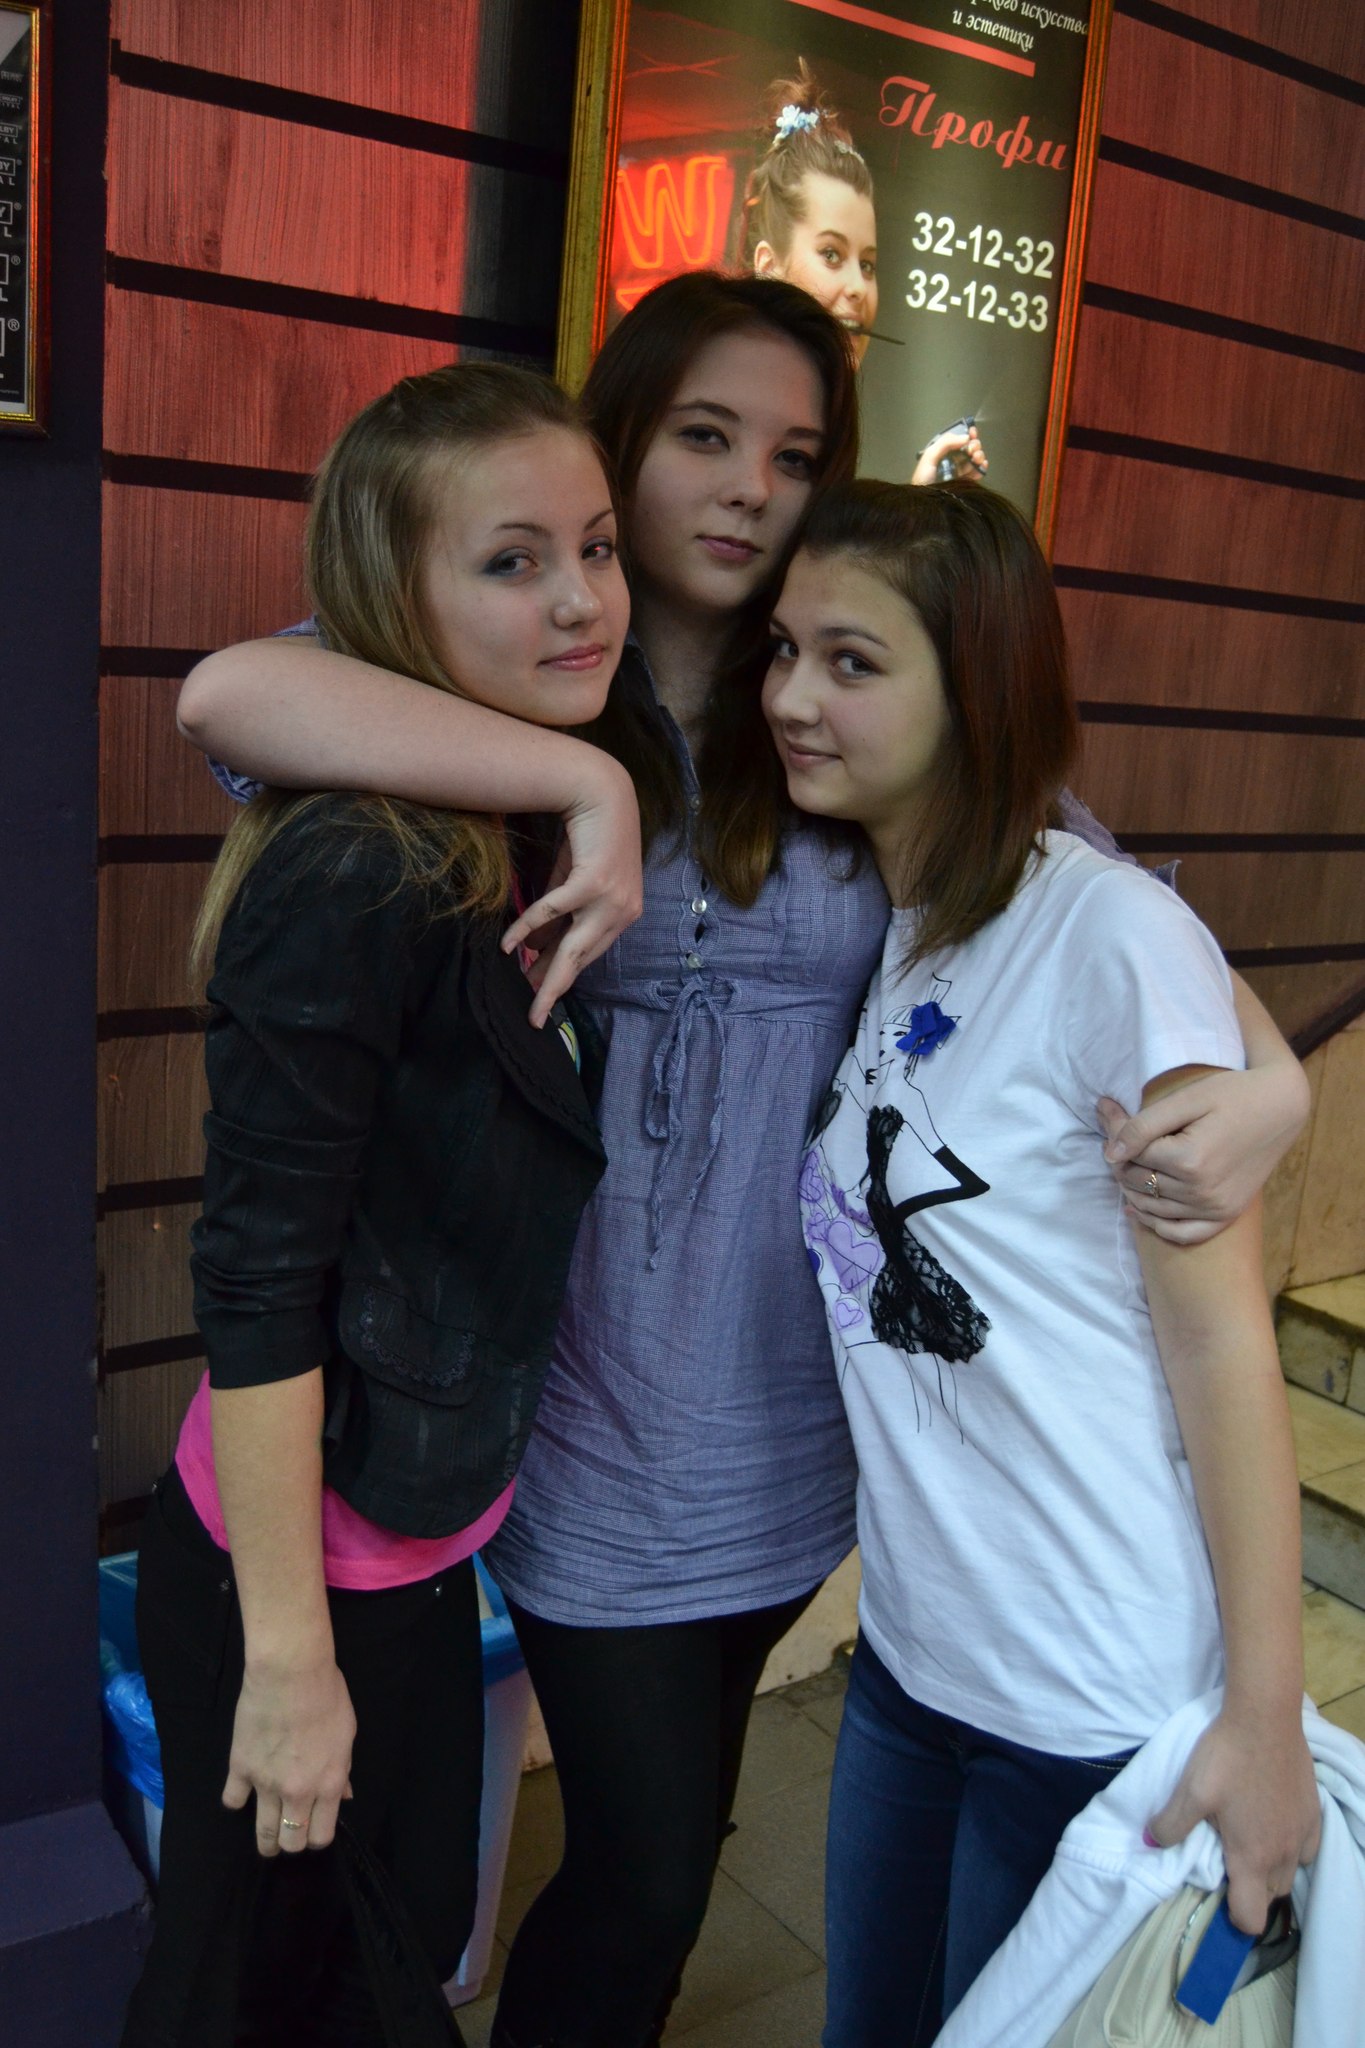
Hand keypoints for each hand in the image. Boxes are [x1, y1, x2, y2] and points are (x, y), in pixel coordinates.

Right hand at [222, 1654, 356, 1855]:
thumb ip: (342, 1769)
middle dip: (291, 1843)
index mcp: (328, 1784)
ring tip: (266, 1839)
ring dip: (265, 1840)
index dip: (317, 1837)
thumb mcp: (347, 1733)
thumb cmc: (327, 1695)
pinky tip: (243, 1793)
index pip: (321, 1834)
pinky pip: (233, 1801)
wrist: (290, 1672)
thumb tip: (344, 1795)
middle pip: (292, 1842)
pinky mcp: (240, 1768)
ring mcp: (266, 1783)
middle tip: (289, 1835)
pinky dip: (238, 1800)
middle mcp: (298, 1792)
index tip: (314, 1831)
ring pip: (263, 1832)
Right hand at [503, 755, 642, 1026]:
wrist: (602, 791)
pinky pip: (554, 913)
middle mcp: (622, 912)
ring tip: (527, 997)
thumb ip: (562, 912)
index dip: (564, 977)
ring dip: (547, 977)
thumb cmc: (590, 833)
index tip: (542, 998)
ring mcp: (611, 899)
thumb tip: (535, 945)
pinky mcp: (594, 882)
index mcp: (623, 913)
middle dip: (556, 989)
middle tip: (535, 1016)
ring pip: (573, 949)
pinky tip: (510, 946)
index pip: (590, 954)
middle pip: (583, 961)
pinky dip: (528, 929)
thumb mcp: (575, 878)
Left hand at [910, 426, 987, 487]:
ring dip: (980, 456)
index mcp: (944, 452)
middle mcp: (954, 460)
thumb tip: (966, 438)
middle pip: (970, 448)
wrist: (926, 502)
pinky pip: (978, 472)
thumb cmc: (924, 479)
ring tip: (977, 459)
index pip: (959, 439)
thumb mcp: (930, 457)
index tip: (973, 433)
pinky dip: (982, 468)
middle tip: (972, 451)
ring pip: (976, 459)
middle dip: (975, 445)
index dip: (968, 434)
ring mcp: (961, 471)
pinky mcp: (967, 482)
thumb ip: (945, 443)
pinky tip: (981, 467)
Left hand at [1098, 1062, 1307, 1243]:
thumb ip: (1143, 1126)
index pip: (1131, 1155)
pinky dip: (1157, 1225)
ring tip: (1130, 1162)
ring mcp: (1215, 1208)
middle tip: (1120, 1134)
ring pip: (1150, 1208)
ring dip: (1132, 1187)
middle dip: (1122, 1159)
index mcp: (1189, 1160)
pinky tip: (1140, 1209)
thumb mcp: (1185, 1100)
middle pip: (1137, 1182)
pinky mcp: (1226, 1215)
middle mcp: (1201, 1191)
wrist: (1281, 1107)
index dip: (1115, 1132)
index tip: (1110, 1111)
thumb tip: (1109, 1154)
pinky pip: (1182, 1234)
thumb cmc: (1232, 1095)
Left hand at [1146, 1711, 1319, 1933]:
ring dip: (1269, 1870)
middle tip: (1225, 1857)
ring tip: (1247, 1839)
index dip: (1233, 1916)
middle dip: (1249, 1889)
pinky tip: (1272, 1823)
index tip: (1217, 1890)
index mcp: (1251, 1857)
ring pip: (1289, 1874)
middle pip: (1270, 1897)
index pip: (1250, 1918)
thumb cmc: (1226, 1757)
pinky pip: (1306, 1850)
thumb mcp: (1190, 1791)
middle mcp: (1283, 1855)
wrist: (1265, 1718)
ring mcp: (1303, 1835)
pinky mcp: (1314, 1813)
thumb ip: (1170, 1824)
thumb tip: (1150, 1843)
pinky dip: (1290, 1848)